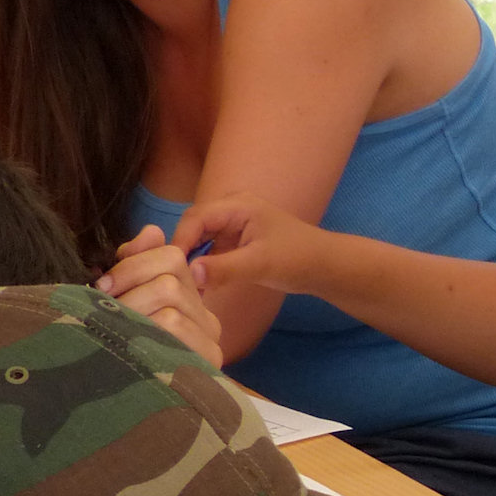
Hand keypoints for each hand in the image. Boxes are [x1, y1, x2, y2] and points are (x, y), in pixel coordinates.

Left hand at [98, 226, 226, 367]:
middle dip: (128, 288)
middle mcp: (208, 322)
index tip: (103, 287)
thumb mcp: (128, 304)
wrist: (129, 424)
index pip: (172, 256)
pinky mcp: (205, 365)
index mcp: (192, 303)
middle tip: (103, 312)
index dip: (132, 263)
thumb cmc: (122, 355)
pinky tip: (125, 346)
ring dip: (130, 311)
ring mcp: (210, 344)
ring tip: (113, 332)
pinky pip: (172, 324)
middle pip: (170, 275)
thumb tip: (152, 231)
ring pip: (169, 298)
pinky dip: (141, 329)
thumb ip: (139, 267)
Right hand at [174, 191, 324, 297]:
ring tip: (184, 287)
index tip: (168, 267)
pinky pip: (213, 253)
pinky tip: (201, 290)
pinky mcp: (238, 243)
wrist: (326, 267)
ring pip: (201, 242)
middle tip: (171, 278)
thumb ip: (224, 268)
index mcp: (236, 205)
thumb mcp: (260, 264)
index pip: (195, 218)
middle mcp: (231, 211)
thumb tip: (190, 274)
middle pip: (194, 228)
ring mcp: (234, 227)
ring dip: (193, 263)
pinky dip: (206, 269)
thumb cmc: (298, 258)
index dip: (179, 241)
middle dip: (182, 252)